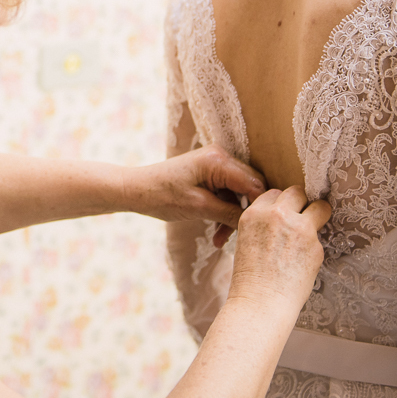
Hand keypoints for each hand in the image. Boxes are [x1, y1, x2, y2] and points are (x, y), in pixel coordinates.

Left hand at [125, 145, 265, 245]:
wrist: (135, 190)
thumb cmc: (162, 196)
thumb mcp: (199, 208)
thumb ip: (230, 213)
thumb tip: (257, 221)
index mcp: (218, 160)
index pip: (255, 183)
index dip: (260, 207)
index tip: (261, 230)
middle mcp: (220, 156)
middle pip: (250, 187)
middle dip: (245, 213)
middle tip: (240, 238)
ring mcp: (215, 163)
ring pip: (239, 193)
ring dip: (232, 216)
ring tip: (220, 240)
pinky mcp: (209, 173)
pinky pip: (227, 192)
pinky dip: (224, 211)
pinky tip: (216, 232)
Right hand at [227, 186, 328, 310]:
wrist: (261, 303)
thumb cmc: (250, 279)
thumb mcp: (246, 240)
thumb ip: (264, 223)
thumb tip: (285, 216)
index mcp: (255, 213)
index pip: (275, 193)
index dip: (282, 204)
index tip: (285, 214)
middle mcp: (277, 215)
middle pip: (298, 192)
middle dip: (301, 203)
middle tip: (301, 218)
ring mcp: (299, 228)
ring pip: (320, 207)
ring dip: (319, 215)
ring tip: (312, 232)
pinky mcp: (316, 245)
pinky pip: (320, 238)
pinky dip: (315, 248)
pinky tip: (304, 263)